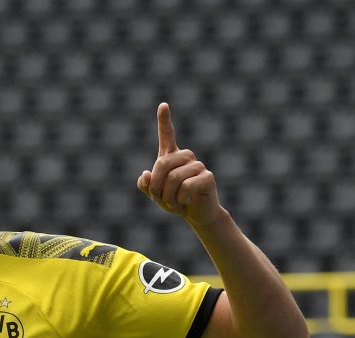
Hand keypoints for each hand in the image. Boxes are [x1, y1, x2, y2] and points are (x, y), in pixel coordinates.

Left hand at [137, 102, 220, 227]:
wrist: (197, 214)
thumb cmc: (175, 201)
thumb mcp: (155, 195)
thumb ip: (146, 185)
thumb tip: (146, 174)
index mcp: (171, 157)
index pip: (167, 135)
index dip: (164, 120)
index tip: (163, 105)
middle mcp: (186, 157)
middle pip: (161, 164)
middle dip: (156, 187)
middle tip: (161, 199)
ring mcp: (198, 165)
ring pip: (173, 178)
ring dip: (168, 197)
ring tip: (174, 202)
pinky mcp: (208, 177)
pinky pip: (186, 186)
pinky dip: (180, 199)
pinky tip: (186, 201)